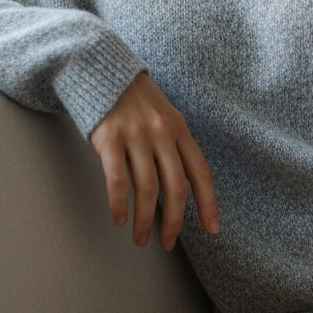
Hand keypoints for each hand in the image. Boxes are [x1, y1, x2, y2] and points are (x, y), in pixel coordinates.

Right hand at [89, 72, 218, 250]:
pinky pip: (118, 181)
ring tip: (140, 237)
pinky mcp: (109, 139)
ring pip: (148, 190)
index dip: (209, 203)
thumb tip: (181, 188)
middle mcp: (162, 132)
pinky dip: (120, 205)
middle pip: (176, 187)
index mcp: (180, 128)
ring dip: (145, 221)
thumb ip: (173, 146)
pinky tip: (119, 218)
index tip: (212, 228)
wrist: (100, 69)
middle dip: (174, 222)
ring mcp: (136, 135)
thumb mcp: (163, 116)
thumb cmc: (133, 99)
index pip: (201, 172)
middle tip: (167, 242)